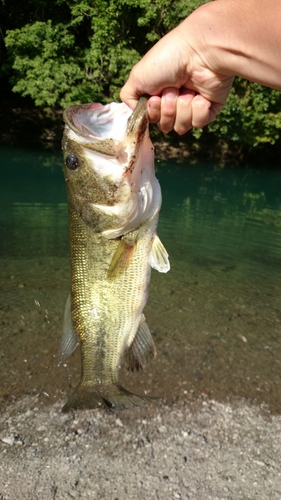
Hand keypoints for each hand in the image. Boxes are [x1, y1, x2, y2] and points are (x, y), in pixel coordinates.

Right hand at [120, 9, 233, 134]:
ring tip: (187, 90)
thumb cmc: (167, 59)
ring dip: (182, 108)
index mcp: (158, 94)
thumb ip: (128, 97)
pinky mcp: (209, 109)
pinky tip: (200, 95)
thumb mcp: (137, 76)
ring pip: (181, 127)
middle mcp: (174, 101)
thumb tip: (138, 112)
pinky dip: (198, 109)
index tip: (155, 98)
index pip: (151, 119)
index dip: (152, 112)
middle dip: (167, 110)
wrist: (199, 52)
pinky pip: (198, 123)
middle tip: (172, 90)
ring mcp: (192, 106)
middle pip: (165, 126)